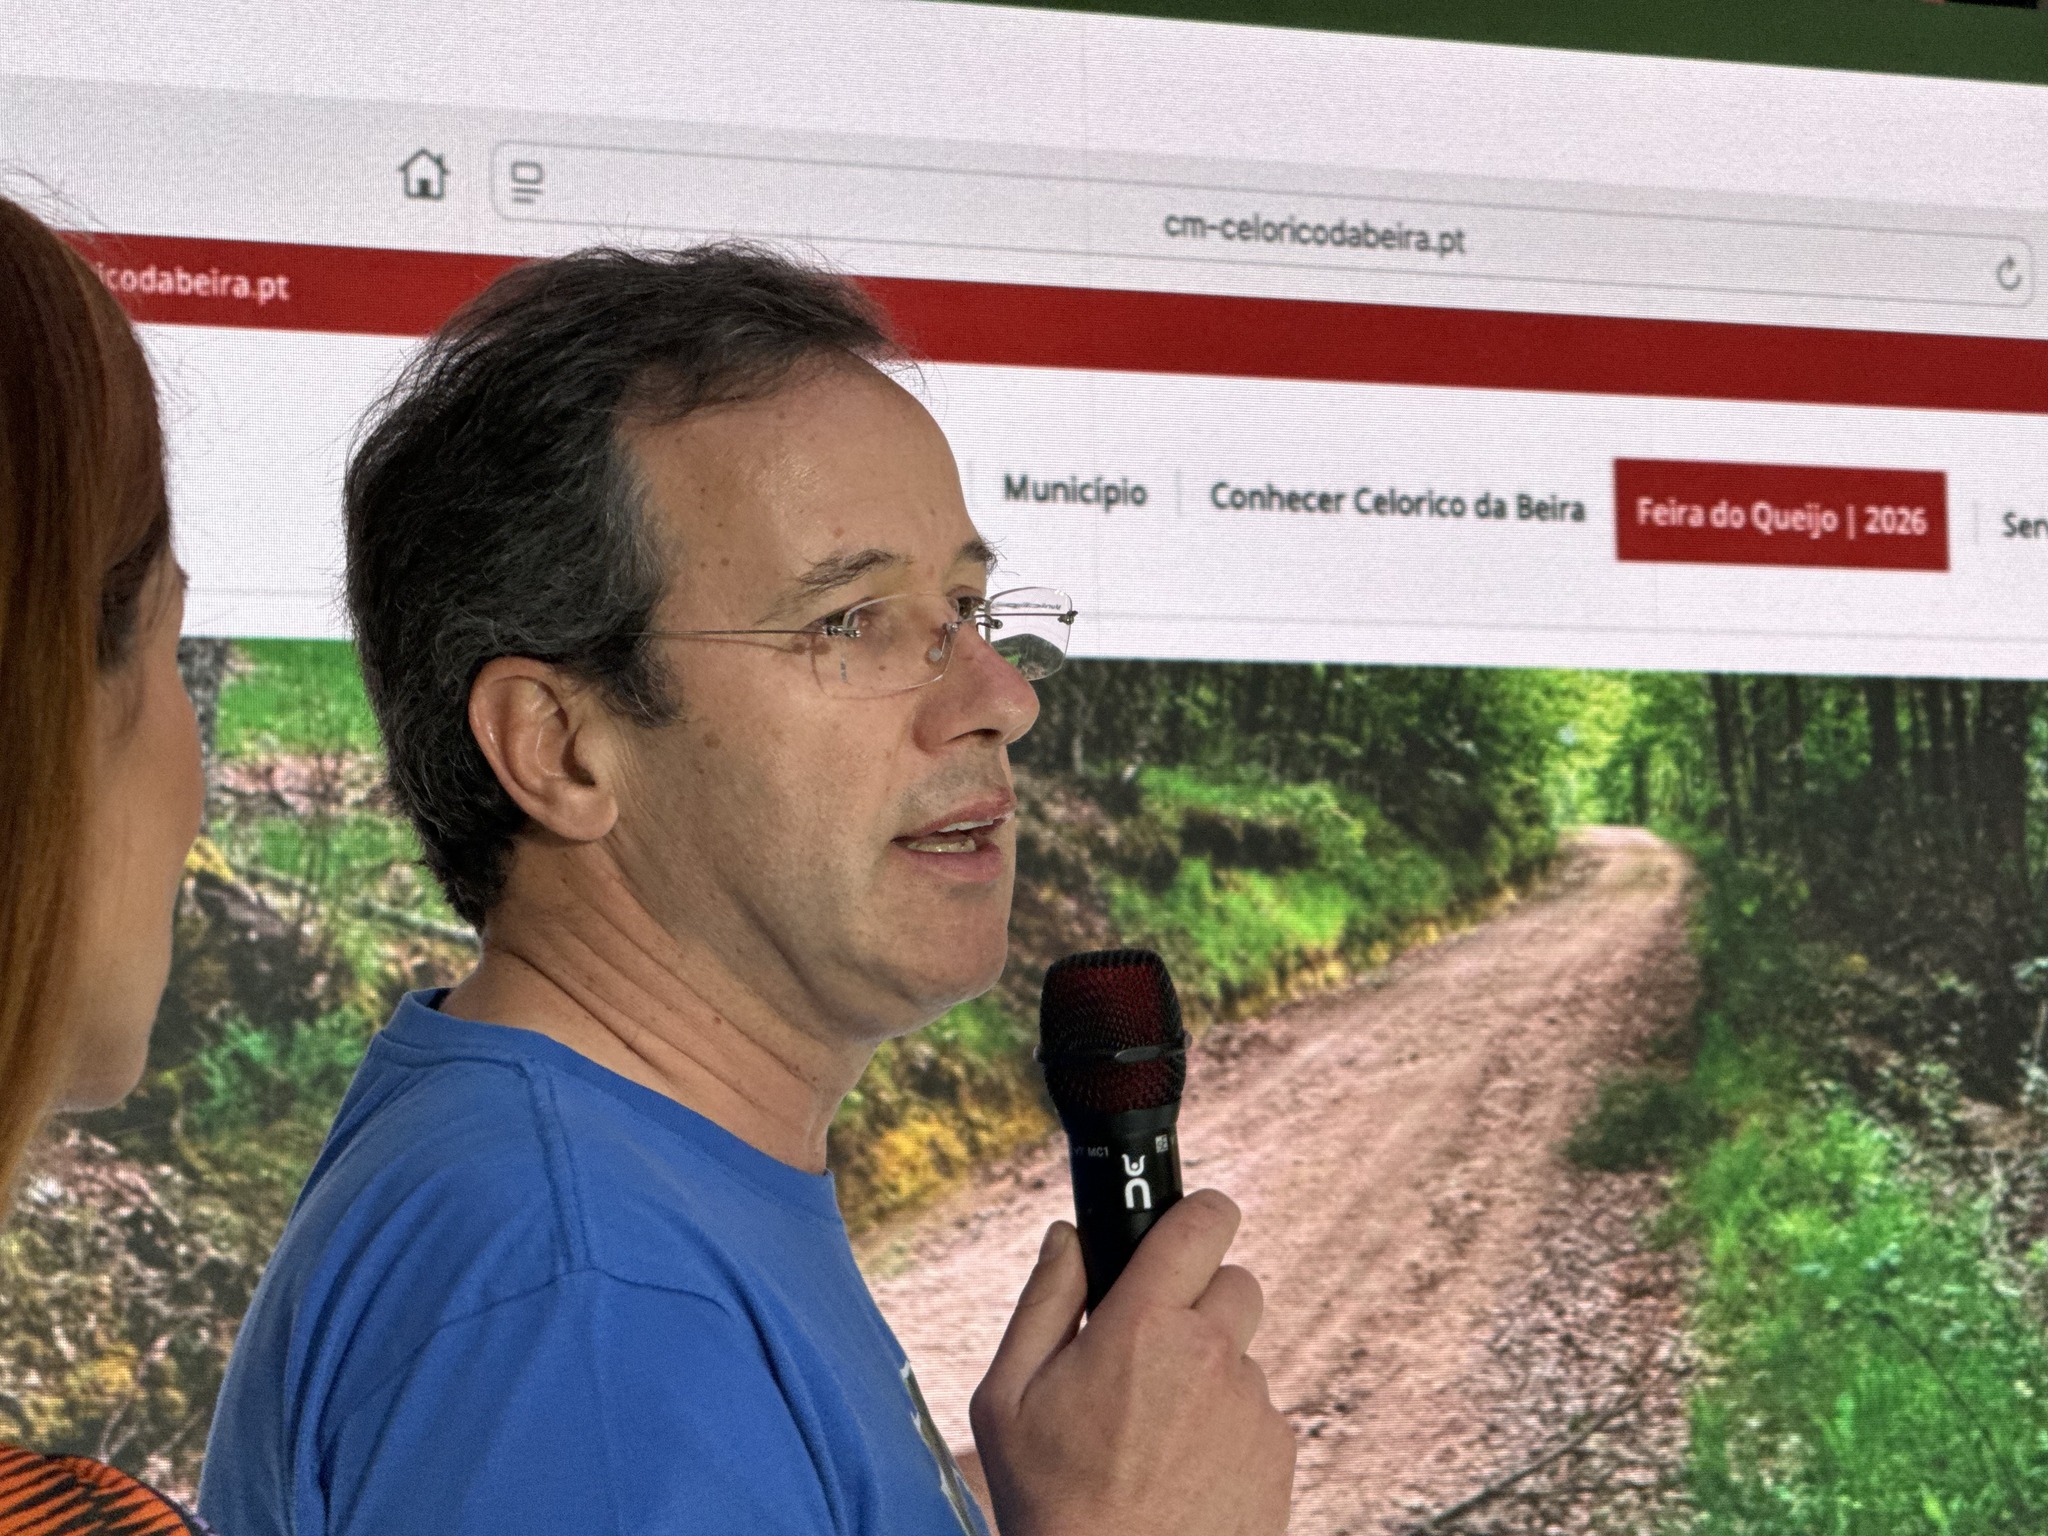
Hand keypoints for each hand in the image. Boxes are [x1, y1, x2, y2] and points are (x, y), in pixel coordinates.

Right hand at [968, 1190, 1294, 1535]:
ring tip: (1157, 1429)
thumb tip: (1068, 1236)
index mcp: (1143, 1327)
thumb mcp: (1008, 1400)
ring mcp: (1253, 1408)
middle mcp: (1211, 1357)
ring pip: (1243, 1353)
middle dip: (1199, 1299)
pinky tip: (1184, 1464)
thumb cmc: (1052, 1503)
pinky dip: (1229, 1424)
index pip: (1203, 1223)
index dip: (1198, 1212)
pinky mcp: (1280, 1455)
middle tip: (1151, 1346)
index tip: (1187, 1221)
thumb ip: (1042, 1302)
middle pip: (1235, 1282)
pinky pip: (1259, 1411)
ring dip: (1211, 1369)